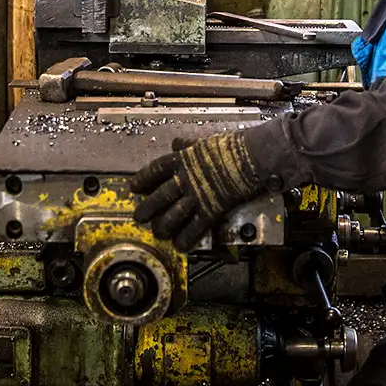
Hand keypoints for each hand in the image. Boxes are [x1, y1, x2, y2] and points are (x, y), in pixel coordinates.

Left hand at [130, 132, 265, 248]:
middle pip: (159, 196)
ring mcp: (196, 196)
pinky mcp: (210, 209)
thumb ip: (188, 144)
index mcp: (181, 160)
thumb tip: (177, 142)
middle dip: (147, 208)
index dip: (142, 179)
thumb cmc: (231, 146)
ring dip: (163, 226)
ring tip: (157, 232)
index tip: (134, 187)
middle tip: (138, 217)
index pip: (155, 170)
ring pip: (172, 215)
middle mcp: (184, 179)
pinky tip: (180, 244)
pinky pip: (194, 227)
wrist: (250, 156)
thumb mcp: (203, 141)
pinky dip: (186, 238)